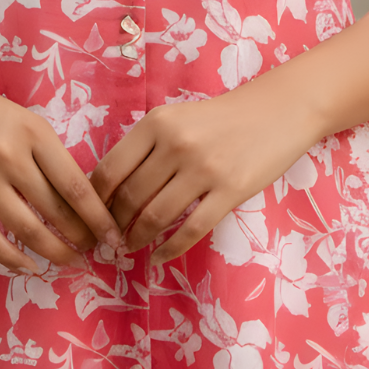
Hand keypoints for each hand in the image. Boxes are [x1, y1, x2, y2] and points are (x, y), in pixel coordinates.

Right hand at [0, 8, 120, 277]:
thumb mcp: (29, 124)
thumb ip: (53, 158)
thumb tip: (85, 205)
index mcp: (34, 134)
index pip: (76, 186)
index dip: (99, 218)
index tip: (115, 237)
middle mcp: (9, 158)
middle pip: (55, 211)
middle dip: (81, 238)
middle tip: (95, 250)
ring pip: (26, 230)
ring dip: (53, 252)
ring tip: (70, 260)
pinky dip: (13, 259)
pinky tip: (31, 267)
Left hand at [89, 7, 368, 266]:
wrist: (277, 111)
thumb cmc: (220, 117)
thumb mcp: (176, 117)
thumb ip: (145, 146)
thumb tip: (107, 187)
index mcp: (156, 122)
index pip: (110, 169)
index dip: (95, 200)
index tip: (92, 217)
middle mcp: (176, 143)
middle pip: (130, 196)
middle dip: (114, 224)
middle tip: (110, 238)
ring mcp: (204, 168)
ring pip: (155, 216)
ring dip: (137, 238)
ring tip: (131, 247)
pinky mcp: (230, 190)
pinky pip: (190, 229)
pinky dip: (169, 249)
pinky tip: (159, 256)